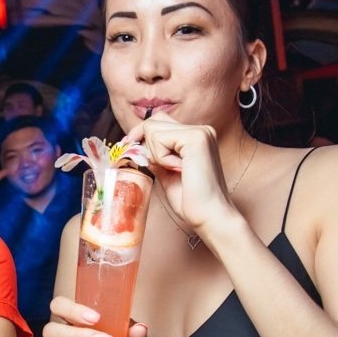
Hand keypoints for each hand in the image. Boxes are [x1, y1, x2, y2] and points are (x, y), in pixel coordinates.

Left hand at [128, 116, 234, 235]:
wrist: (209, 216)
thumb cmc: (191, 201)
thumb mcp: (167, 174)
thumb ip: (156, 158)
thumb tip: (139, 148)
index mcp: (196, 136)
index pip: (160, 122)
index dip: (140, 133)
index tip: (128, 146)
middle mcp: (201, 130)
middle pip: (154, 121)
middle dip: (144, 143)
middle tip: (150, 164)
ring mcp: (200, 132)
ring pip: (153, 129)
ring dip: (155, 153)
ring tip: (173, 171)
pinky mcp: (196, 138)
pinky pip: (159, 138)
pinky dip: (161, 157)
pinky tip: (178, 169)